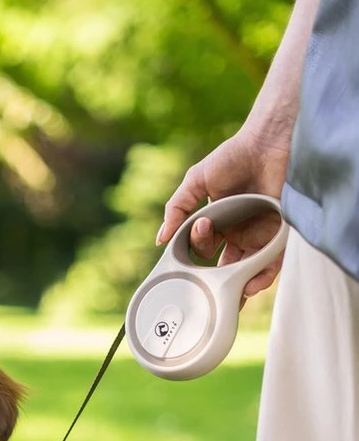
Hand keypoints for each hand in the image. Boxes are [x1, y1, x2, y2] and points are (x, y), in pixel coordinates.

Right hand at [157, 127, 291, 296]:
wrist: (268, 142)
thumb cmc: (233, 156)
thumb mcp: (196, 180)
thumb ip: (176, 209)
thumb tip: (160, 239)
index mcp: (218, 224)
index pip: (202, 250)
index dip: (197, 248)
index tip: (202, 228)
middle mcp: (238, 234)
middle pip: (225, 268)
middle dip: (218, 285)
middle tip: (211, 298)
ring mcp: (259, 236)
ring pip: (247, 271)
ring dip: (239, 286)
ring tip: (233, 295)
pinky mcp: (279, 235)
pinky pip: (272, 262)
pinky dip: (262, 276)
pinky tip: (252, 283)